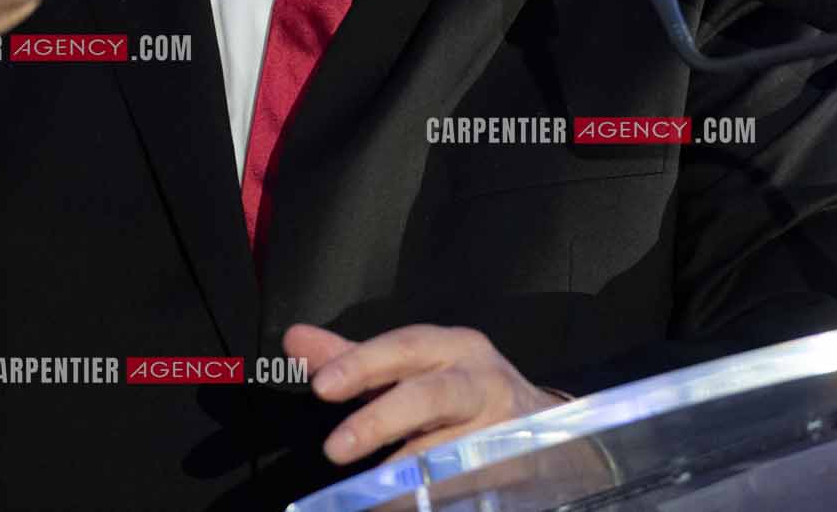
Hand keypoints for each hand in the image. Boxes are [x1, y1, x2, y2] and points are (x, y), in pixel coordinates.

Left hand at [286, 322, 564, 465]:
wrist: (542, 421)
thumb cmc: (459, 385)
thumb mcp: (412, 366)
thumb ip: (352, 357)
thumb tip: (294, 341)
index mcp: (452, 347)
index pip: (403, 348)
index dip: (361, 365)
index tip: (321, 387)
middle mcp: (481, 381)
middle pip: (430, 396)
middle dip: (381, 419)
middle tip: (334, 447)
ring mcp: (501, 428)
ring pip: (450, 448)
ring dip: (405, 468)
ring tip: (369, 485)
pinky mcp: (511, 466)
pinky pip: (464, 482)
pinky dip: (429, 491)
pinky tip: (399, 501)